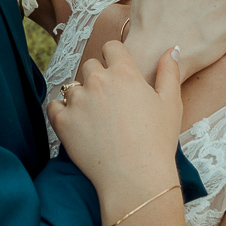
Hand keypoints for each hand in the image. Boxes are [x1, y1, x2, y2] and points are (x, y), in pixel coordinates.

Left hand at [48, 41, 183, 218]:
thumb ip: (169, 72)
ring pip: (72, 86)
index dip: (114, 58)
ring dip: (80, 96)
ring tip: (94, 117)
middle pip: (90, 65)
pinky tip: (74, 122)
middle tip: (109, 101)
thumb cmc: (157, 142)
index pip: (111, 47)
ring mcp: (77, 101)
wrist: (136, 178)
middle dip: (98, 78)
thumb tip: (171, 50)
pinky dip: (61, 111)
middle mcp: (97, 81)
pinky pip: (54, 105)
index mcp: (124, 73)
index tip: (117, 72)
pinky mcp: (62, 122)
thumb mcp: (171, 104)